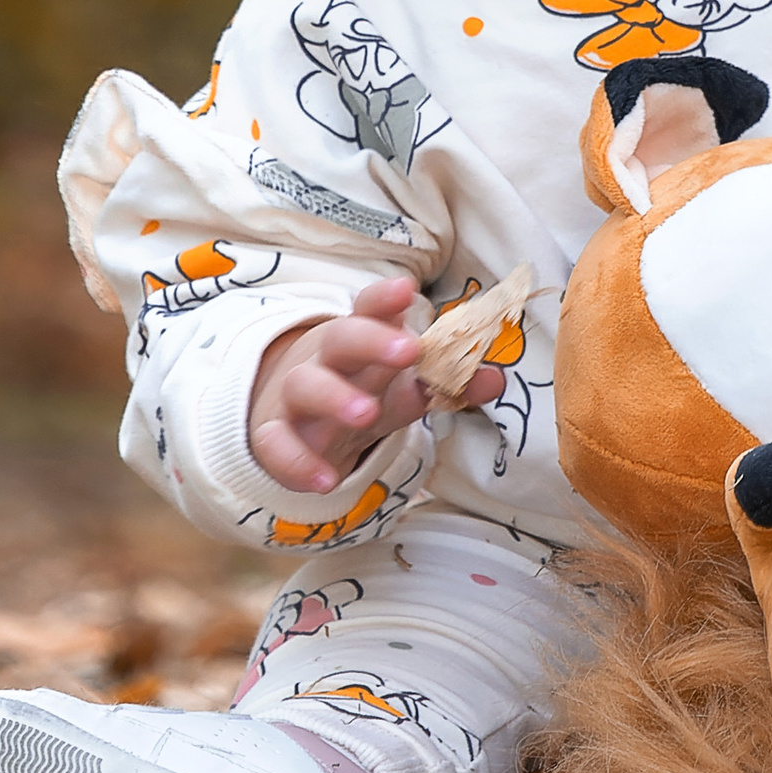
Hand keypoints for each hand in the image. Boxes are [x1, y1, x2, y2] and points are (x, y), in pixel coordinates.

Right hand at [247, 278, 504, 494]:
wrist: (293, 419)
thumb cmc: (358, 391)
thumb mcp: (402, 388)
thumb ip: (444, 384)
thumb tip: (497, 378)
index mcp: (359, 338)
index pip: (369, 308)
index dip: (385, 299)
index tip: (408, 292)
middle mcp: (325, 360)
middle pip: (342, 339)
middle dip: (372, 341)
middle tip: (407, 351)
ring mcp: (295, 397)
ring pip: (306, 385)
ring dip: (336, 397)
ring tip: (368, 414)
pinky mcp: (274, 436)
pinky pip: (276, 446)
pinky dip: (297, 463)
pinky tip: (326, 480)